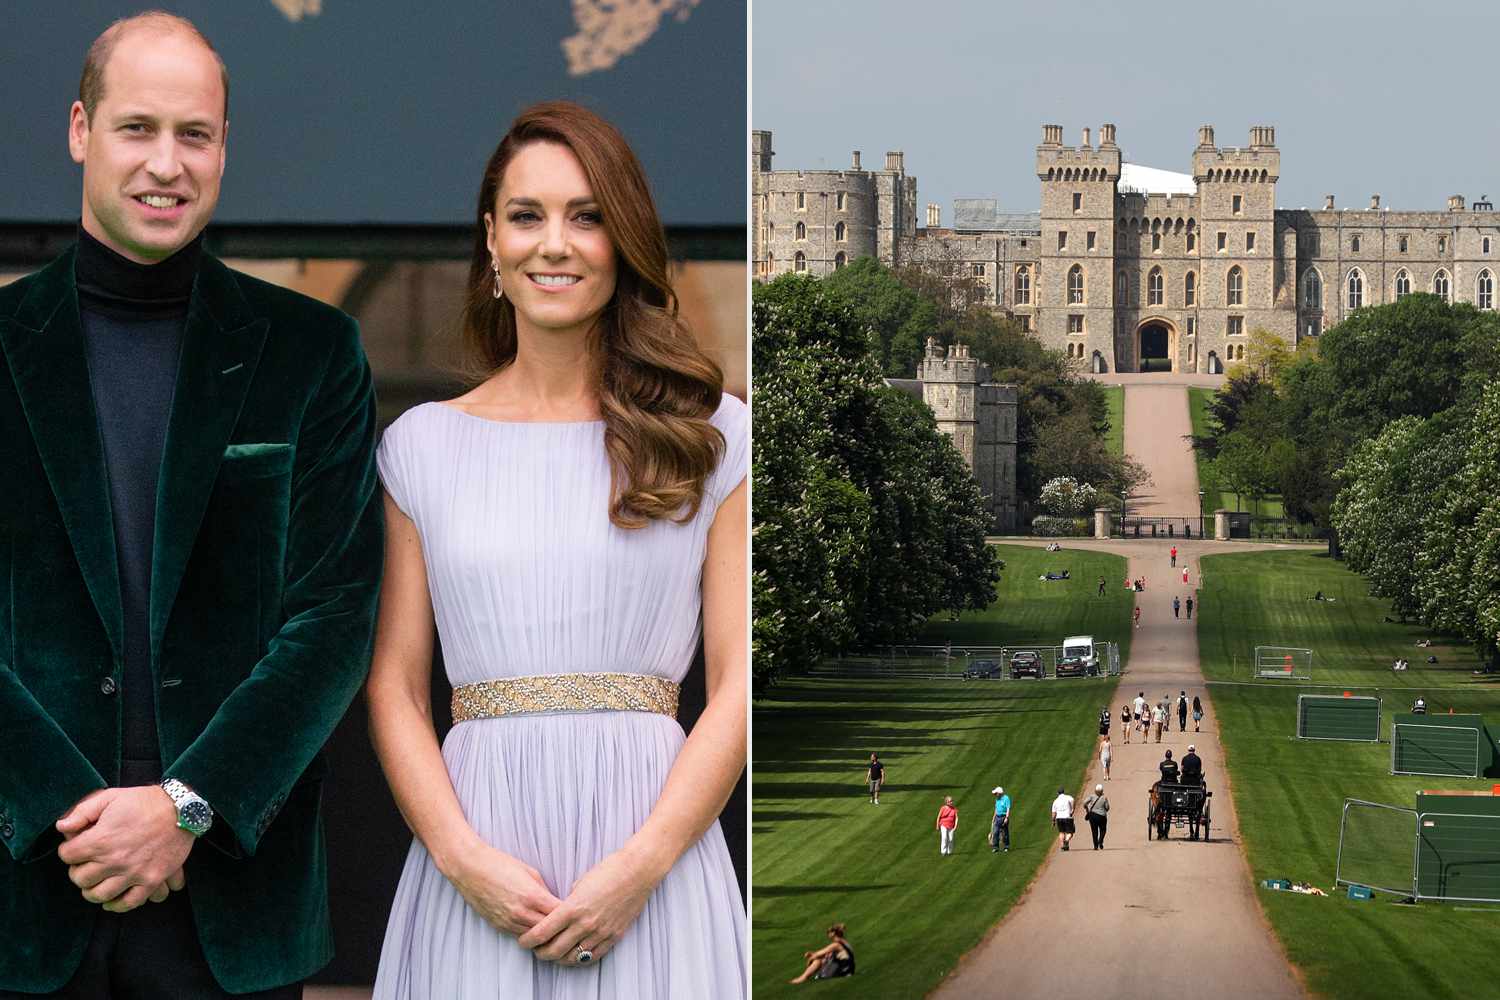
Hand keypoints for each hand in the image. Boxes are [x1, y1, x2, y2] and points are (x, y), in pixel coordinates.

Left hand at [56, 787, 193, 911]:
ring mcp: (134, 873)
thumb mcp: (111, 797)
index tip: (76, 846)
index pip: (67, 856)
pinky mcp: (151, 880)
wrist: (181, 809)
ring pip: (99, 895)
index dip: (68, 850)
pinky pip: (129, 903)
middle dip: (78, 871)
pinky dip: (116, 905)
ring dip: (92, 890)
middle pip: (80, 879)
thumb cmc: (144, 801)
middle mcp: (114, 860)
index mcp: (101, 840)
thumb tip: (61, 826)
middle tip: (86, 864)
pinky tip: (112, 900)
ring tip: (96, 882)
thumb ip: (82, 811)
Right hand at [448, 840, 561, 936]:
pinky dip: (530, 934)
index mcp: (532, 896)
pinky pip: (520, 936)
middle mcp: (521, 913)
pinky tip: (536, 929)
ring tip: (556, 930)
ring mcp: (509, 922)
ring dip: (545, 934)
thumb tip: (554, 901)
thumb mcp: (529, 871)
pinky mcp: (499, 926)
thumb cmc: (499, 864)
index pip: (560, 914)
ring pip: (535, 937)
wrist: (469, 868)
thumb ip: (544, 889)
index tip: (577, 911)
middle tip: (570, 925)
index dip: (570, 914)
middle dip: (561, 927)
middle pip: (550, 930)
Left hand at [516, 850, 655, 964]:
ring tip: (553, 953)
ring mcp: (600, 932)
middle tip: (536, 949)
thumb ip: (568, 902)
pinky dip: (579, 959)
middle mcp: (585, 924)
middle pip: (553, 950)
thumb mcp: (580, 883)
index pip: (541, 933)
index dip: (528, 940)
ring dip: (558, 958)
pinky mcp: (614, 936)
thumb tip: (560, 913)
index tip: (523, 940)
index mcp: (573, 908)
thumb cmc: (609, 871)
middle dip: (540, 952)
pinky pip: (592, 956)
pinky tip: (574, 954)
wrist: (637, 871)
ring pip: (572, 957)